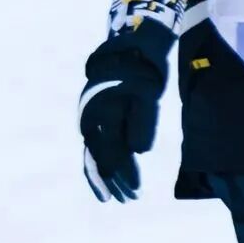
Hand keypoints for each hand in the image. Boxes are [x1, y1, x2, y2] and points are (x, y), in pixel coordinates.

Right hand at [80, 37, 167, 203]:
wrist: (134, 43)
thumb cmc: (145, 68)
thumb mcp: (149, 93)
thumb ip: (143, 122)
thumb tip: (138, 151)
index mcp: (103, 112)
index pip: (111, 153)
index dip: (123, 175)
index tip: (135, 191)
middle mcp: (94, 117)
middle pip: (101, 157)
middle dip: (115, 181)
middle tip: (130, 200)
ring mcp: (94, 117)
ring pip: (97, 153)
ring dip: (110, 175)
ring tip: (122, 195)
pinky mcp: (100, 116)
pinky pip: (98, 144)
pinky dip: (106, 160)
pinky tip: (114, 174)